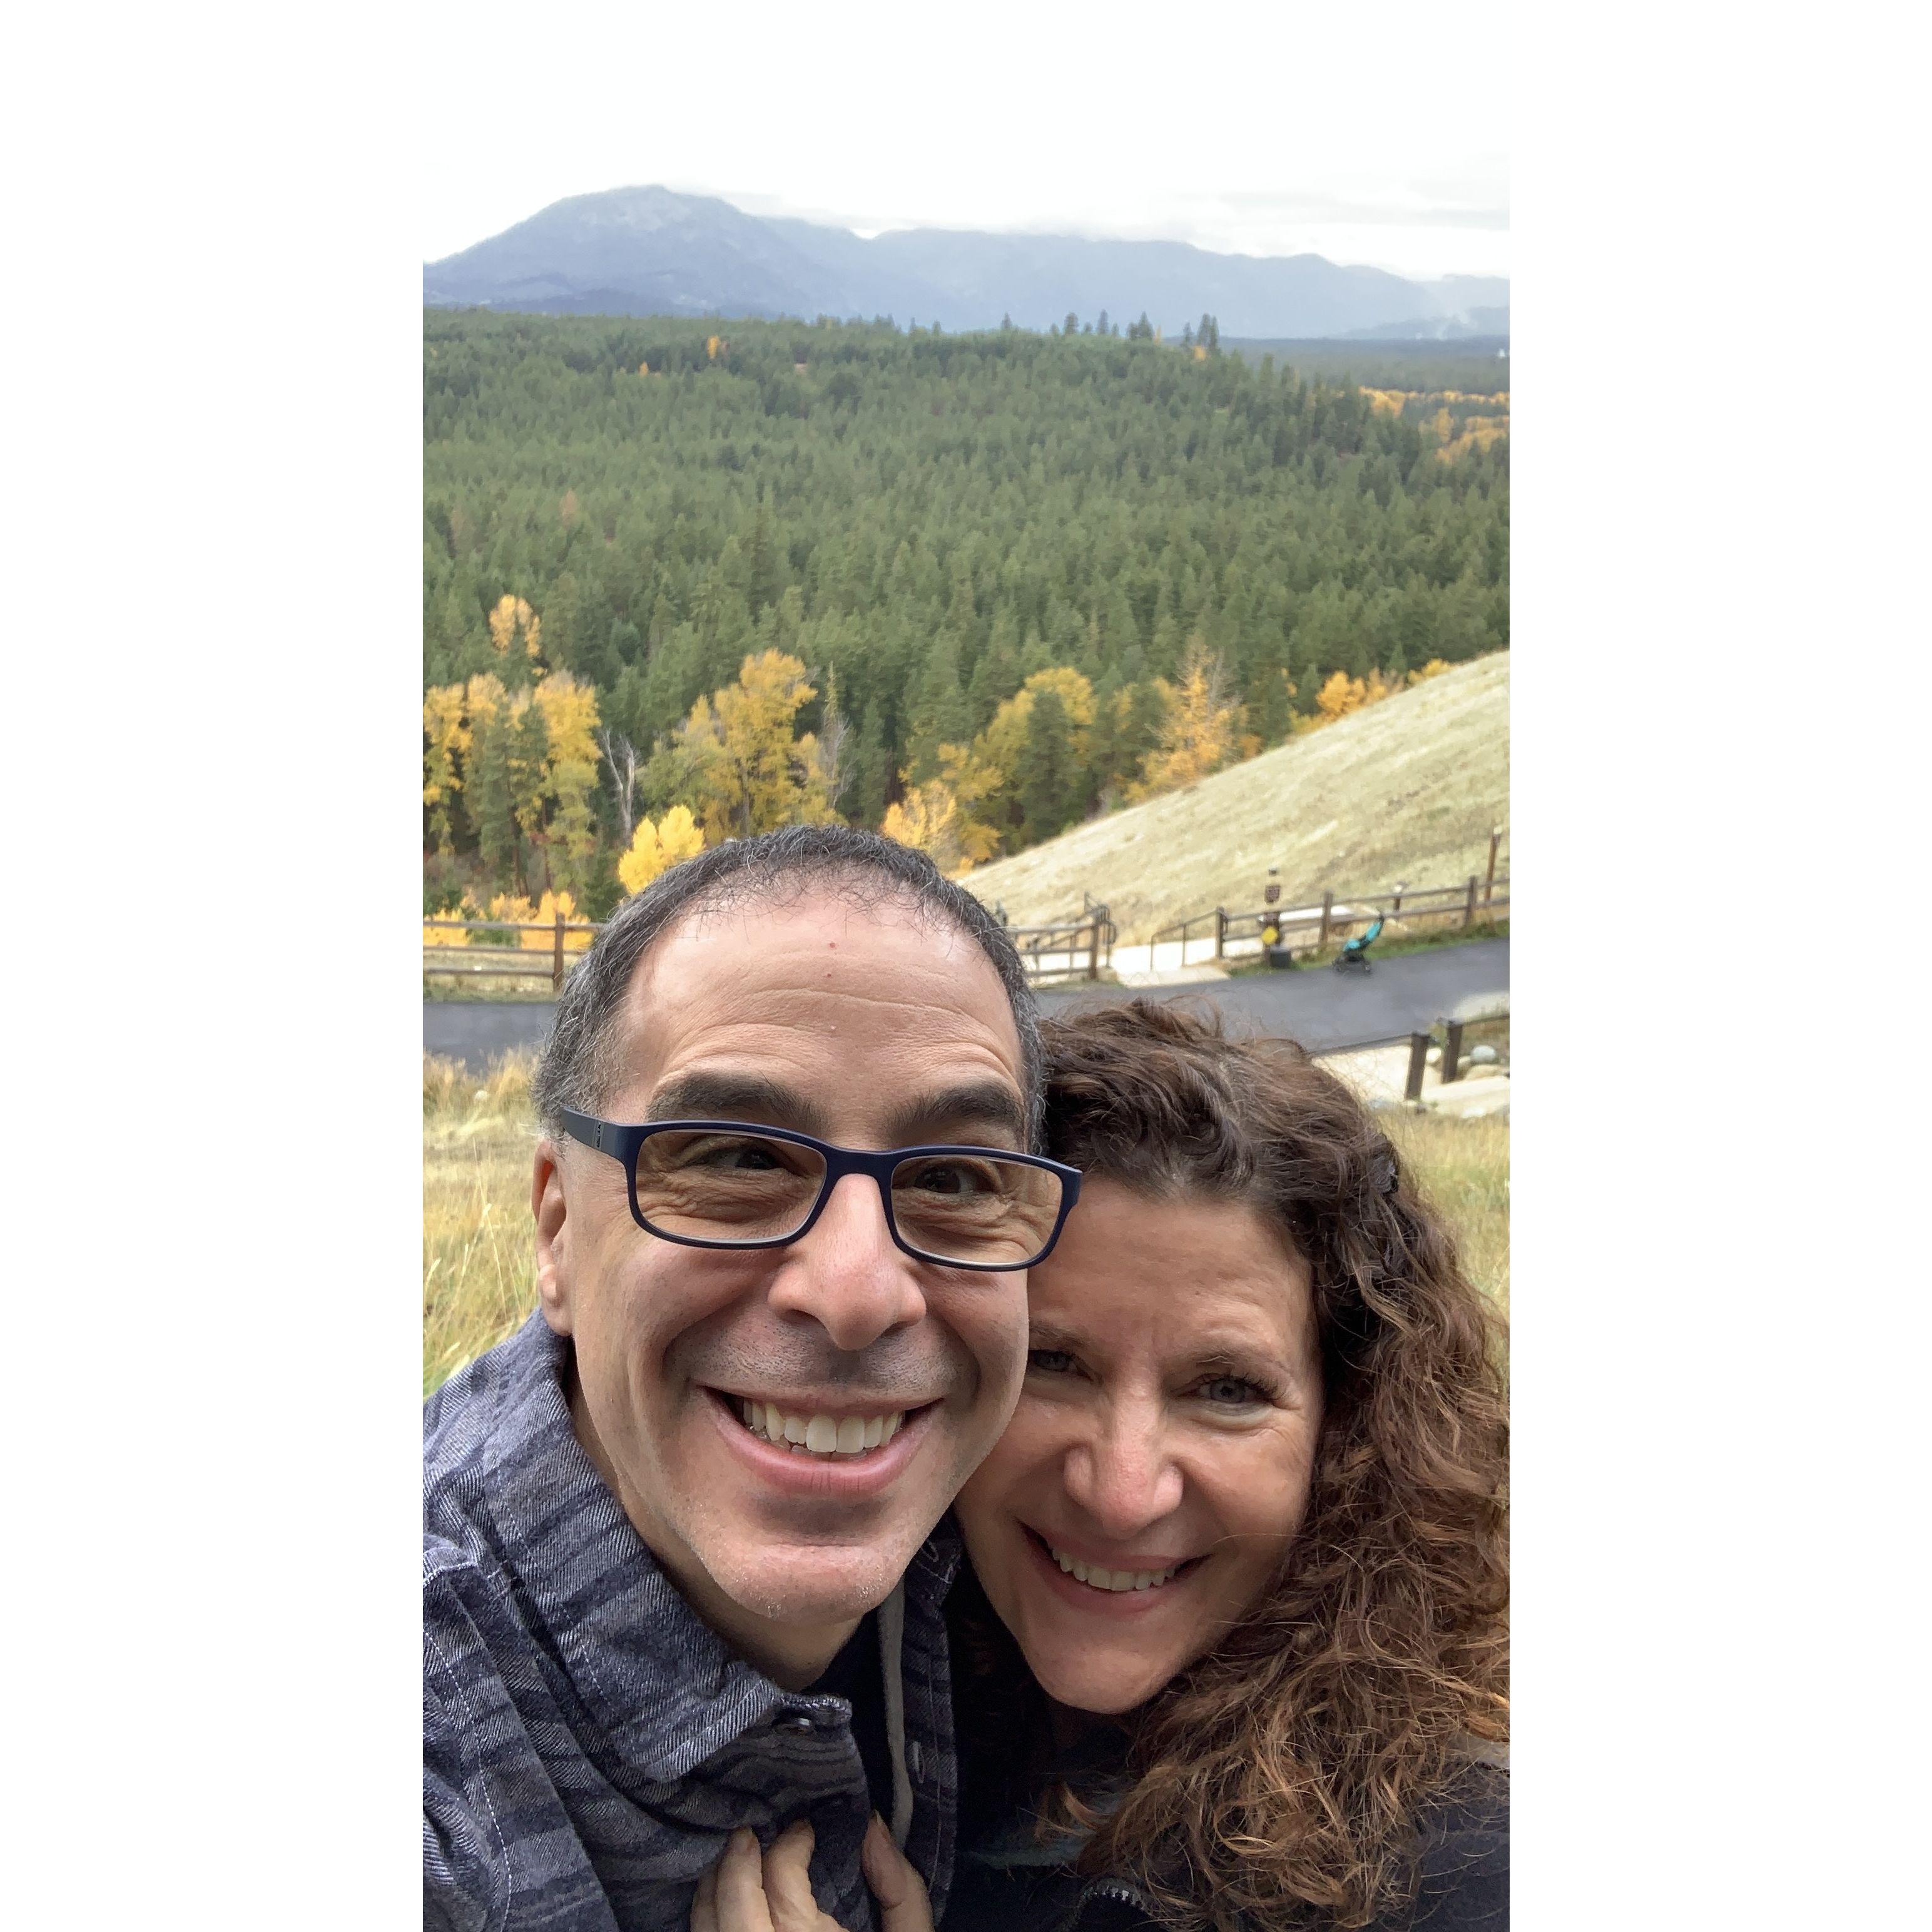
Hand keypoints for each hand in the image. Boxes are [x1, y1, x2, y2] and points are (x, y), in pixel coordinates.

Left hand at [690, 1816, 932, 1931]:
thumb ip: (900, 1890)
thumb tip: (873, 1827)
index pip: (781, 1881)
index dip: (790, 1844)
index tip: (804, 1830)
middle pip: (731, 1903)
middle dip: (735, 1860)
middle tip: (750, 1835)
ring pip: (706, 1931)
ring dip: (711, 1890)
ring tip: (731, 1865)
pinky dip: (706, 1927)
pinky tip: (721, 1912)